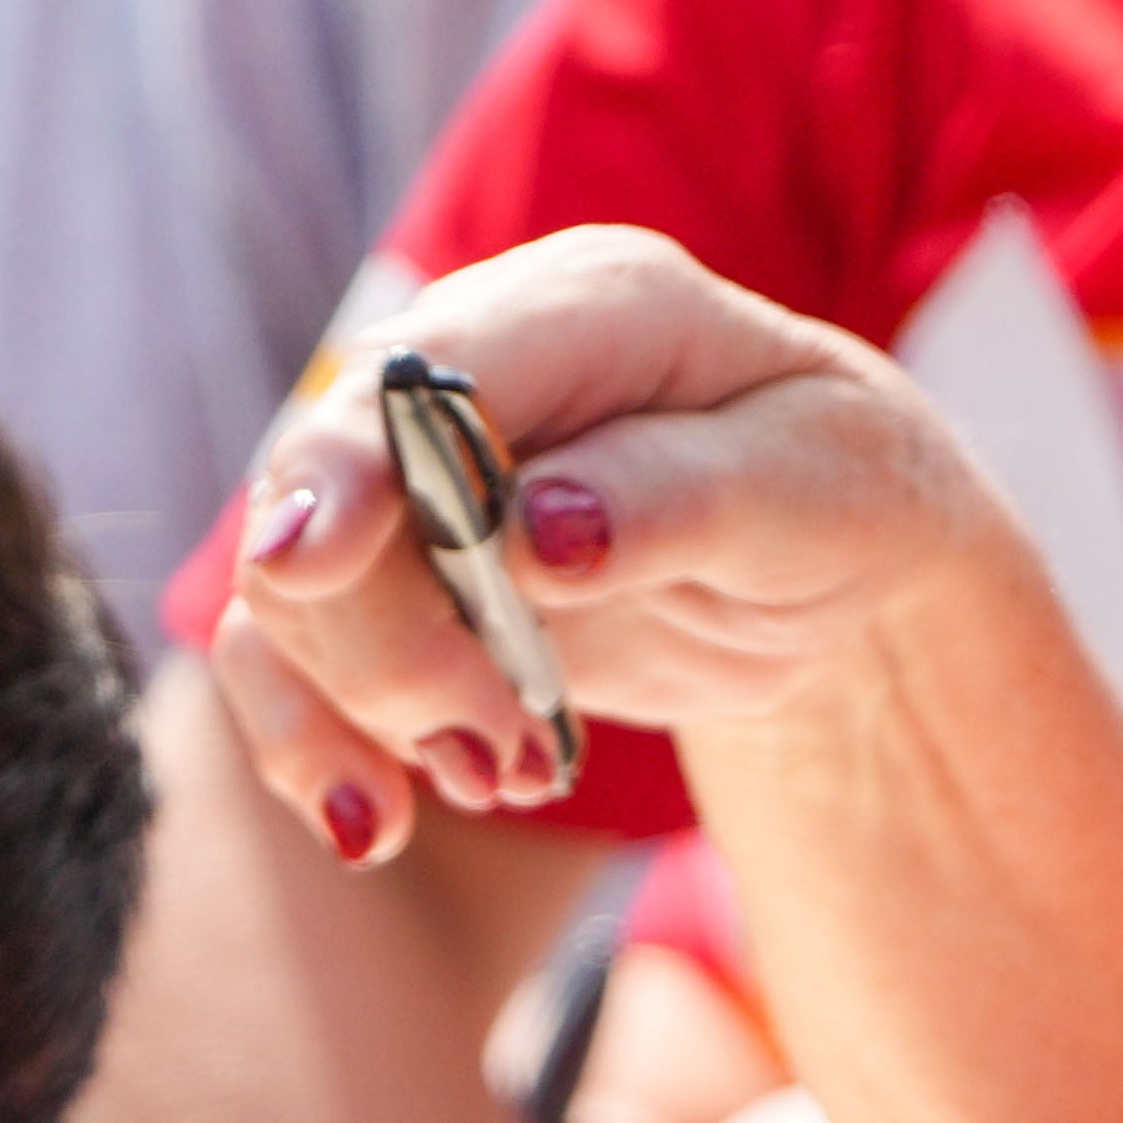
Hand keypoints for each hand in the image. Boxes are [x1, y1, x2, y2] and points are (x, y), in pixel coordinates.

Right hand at [198, 231, 999, 856]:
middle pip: (333, 490)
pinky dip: (315, 740)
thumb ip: (680, 498)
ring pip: (291, 584)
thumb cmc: (836, 494)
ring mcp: (416, 471)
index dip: (351, 461)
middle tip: (510, 751)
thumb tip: (531, 532)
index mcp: (590, 305)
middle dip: (392, 643)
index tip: (305, 564)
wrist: (823, 559)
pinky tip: (375, 818)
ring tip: (511, 772)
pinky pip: (287, 654)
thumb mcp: (819, 493)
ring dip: (373, 705)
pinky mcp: (392, 573)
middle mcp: (475, 369)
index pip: (431, 370)